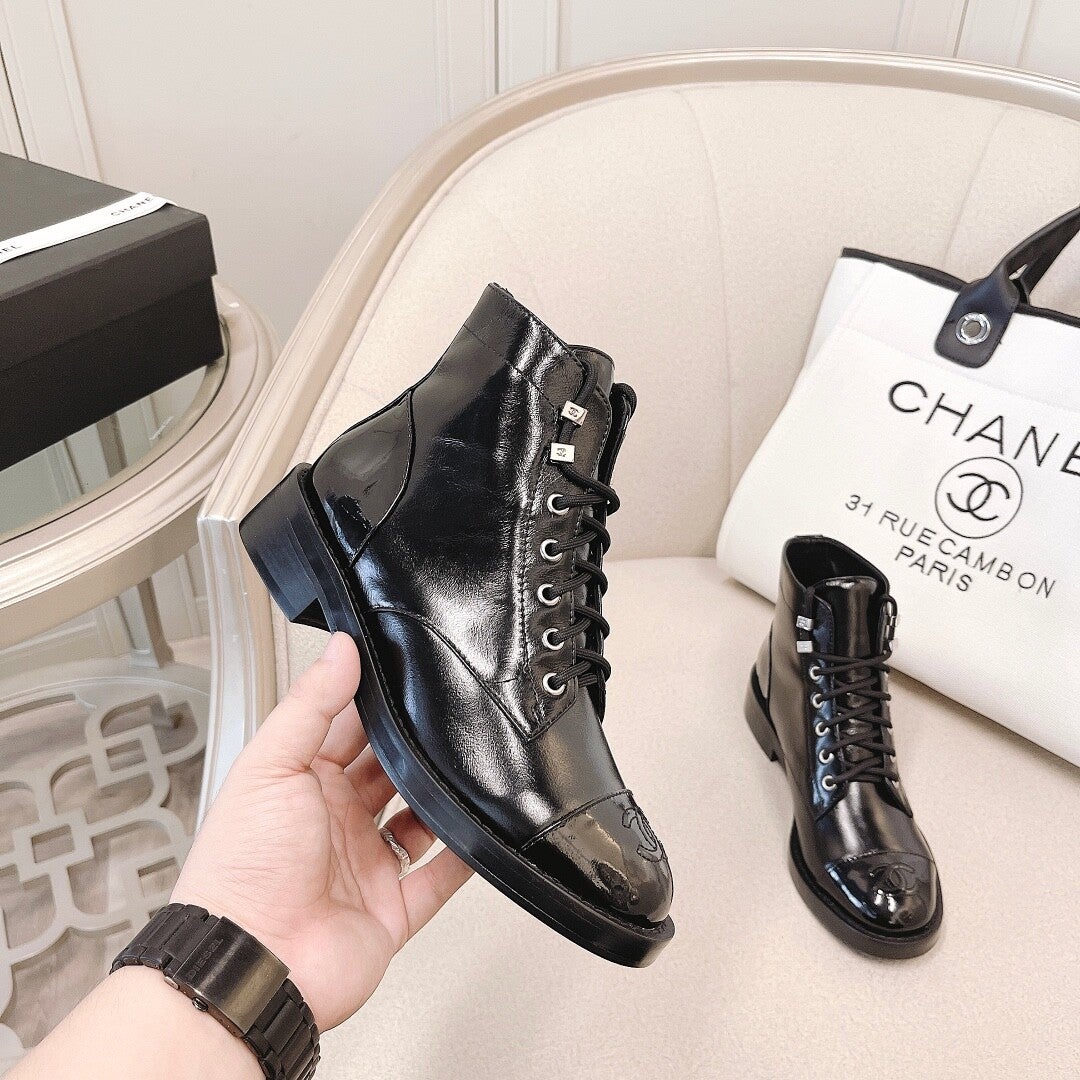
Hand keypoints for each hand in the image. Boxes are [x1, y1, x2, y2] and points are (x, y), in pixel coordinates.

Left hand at [172, 632, 471, 1029]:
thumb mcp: (271, 765)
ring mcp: (364, 867)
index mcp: (301, 786)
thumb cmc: (242, 869)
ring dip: (443, 800)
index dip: (377, 705)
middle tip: (452, 718)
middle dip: (416, 750)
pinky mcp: (392, 912)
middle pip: (389, 774)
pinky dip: (465, 858)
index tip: (411, 674)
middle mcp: (334, 823)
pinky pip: (439, 879)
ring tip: (471, 768)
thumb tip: (339, 648)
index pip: (348, 732)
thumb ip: (310, 705)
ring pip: (419, 822)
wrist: (251, 963)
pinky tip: (485, 832)